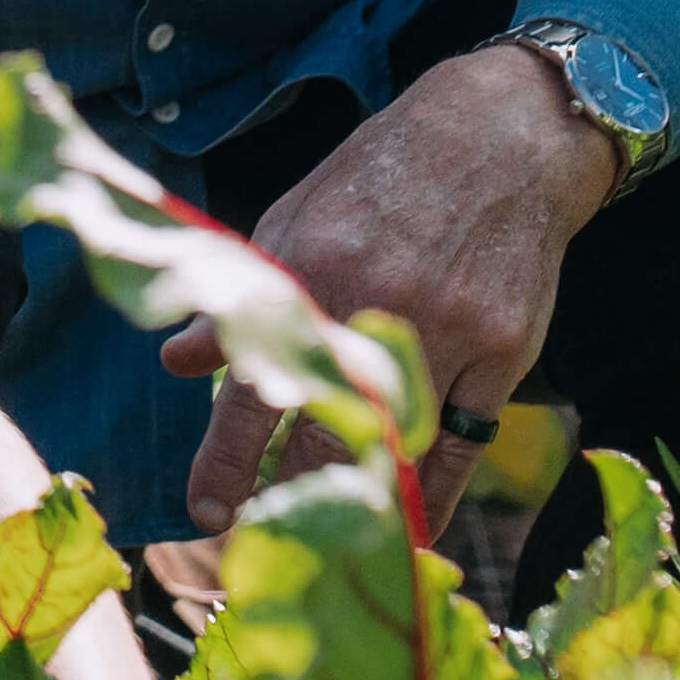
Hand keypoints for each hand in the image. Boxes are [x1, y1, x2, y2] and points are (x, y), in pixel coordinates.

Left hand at [165, 41, 620, 533]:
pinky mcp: (503, 351)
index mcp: (310, 271)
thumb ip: (243, 294)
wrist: (498, 140)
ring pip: (394, 447)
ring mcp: (446, 332)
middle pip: (324, 432)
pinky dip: (434, 495)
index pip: (254, 386)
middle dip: (288, 497)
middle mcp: (375, 306)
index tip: (204, 509)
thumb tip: (177, 360)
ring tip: (328, 540)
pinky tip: (411, 529)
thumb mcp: (295, 219)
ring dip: (357, 502)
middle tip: (262, 538)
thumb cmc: (382, 180)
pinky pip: (462, 447)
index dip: (227, 459)